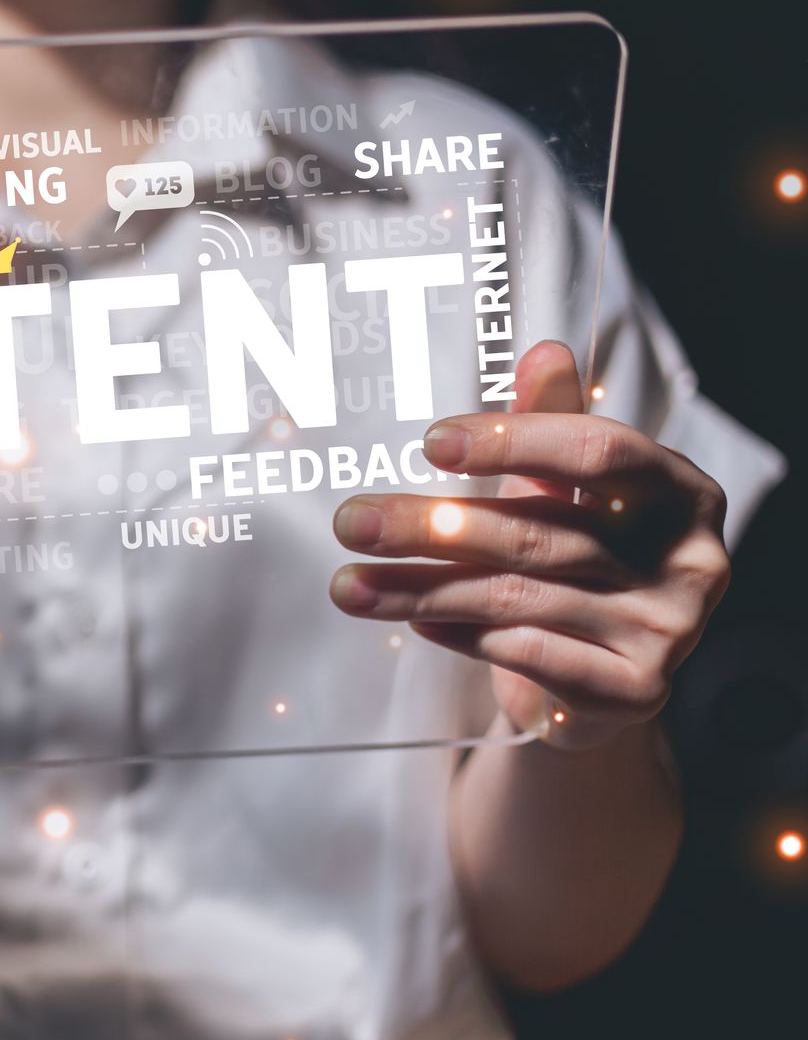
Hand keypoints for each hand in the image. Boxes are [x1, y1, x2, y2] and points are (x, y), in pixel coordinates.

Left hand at [329, 340, 730, 748]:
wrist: (601, 684)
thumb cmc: (582, 562)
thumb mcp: (567, 490)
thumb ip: (553, 421)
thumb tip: (544, 349)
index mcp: (683, 492)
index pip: (597, 453)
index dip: (513, 442)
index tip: (430, 443)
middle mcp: (690, 560)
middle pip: (538, 531)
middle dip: (428, 526)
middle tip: (348, 522)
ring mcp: (669, 630)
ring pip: (517, 596)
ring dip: (418, 587)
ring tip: (348, 583)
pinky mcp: (637, 690)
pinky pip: (527, 651)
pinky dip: (461, 634)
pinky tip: (412, 621)